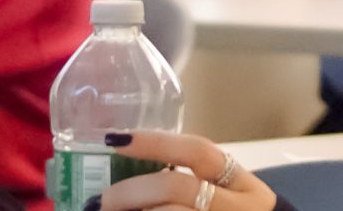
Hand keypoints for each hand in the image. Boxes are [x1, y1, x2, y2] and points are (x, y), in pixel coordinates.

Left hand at [98, 131, 275, 210]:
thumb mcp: (227, 197)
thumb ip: (193, 181)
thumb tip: (127, 171)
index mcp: (243, 184)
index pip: (198, 151)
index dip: (155, 142)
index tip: (115, 139)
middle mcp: (238, 207)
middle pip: (175, 187)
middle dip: (129, 191)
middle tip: (99, 200)